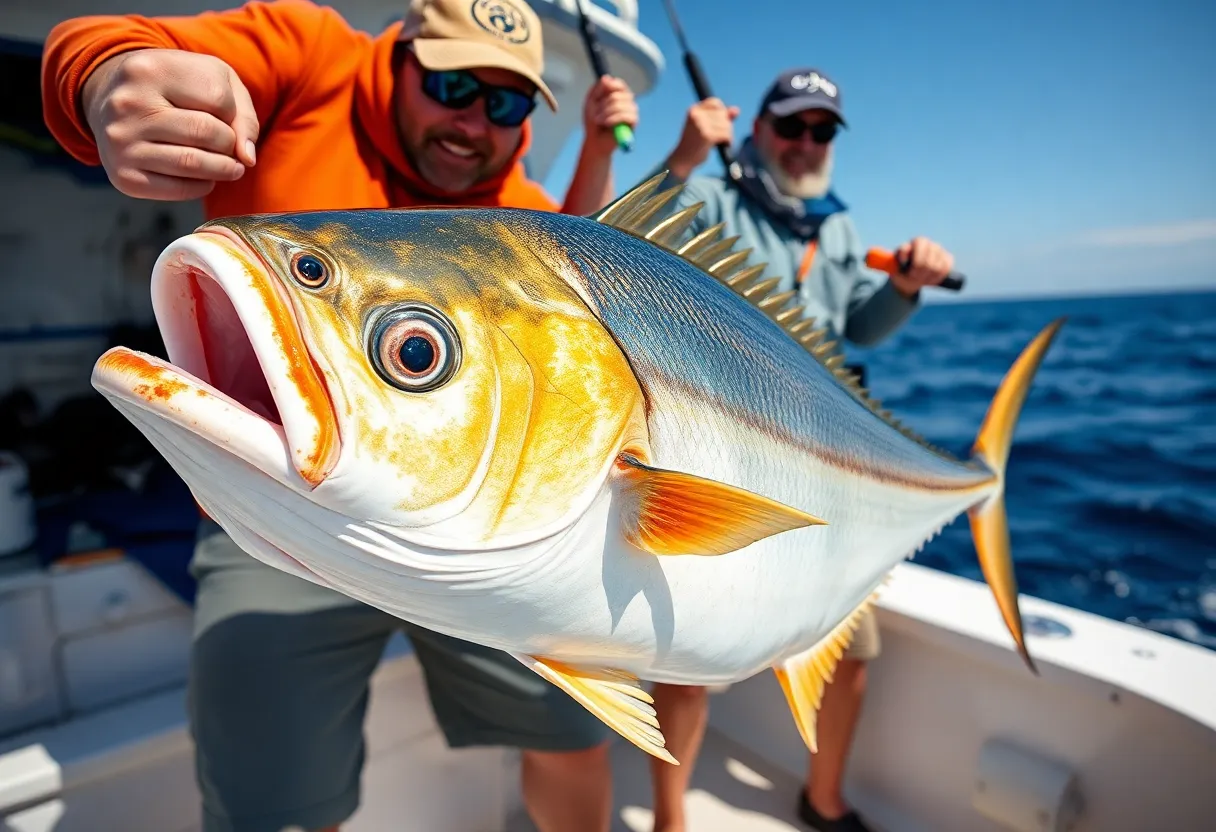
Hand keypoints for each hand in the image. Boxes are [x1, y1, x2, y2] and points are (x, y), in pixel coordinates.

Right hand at [81, 48, 259, 200]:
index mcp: (151, 69)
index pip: (218, 99)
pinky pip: (178, 189)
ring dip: (223, 169)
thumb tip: (247, 158)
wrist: (112, 101)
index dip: (234, 114)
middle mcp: (129, 104)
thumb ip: (241, 114)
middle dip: (230, 144)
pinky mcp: (123, 175)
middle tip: (230, 146)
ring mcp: (121, 141)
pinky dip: (203, 186)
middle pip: (206, 132)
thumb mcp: (212, 79)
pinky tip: (204, 177)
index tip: (226, 117)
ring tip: (230, 166)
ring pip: (192, 163)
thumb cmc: (174, 88)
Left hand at [581, 75, 637, 156]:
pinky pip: (628, 115)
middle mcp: (627, 102)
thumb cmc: (593, 122)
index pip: (619, 84)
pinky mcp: (634, 123)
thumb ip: (597, 89)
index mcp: (618, 95)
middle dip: (604, 104)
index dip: (611, 86)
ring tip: (598, 120)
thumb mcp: (591, 103)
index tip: (599, 95)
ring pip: (622, 104)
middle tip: (595, 114)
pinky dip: (614, 118)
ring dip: (607, 112)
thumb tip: (607, 78)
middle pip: (619, 94)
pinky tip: (606, 123)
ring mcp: (632, 112)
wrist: (595, 141)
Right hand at [664, 98, 738, 179]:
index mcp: (694, 110)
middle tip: (717, 136)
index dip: (721, 112)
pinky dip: (727, 140)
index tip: (716, 124)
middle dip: (725, 125)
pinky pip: (726, 134)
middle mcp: (696, 115)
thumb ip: (722, 116)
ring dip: (727, 134)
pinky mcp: (707, 136)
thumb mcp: (707, 126)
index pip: (715, 102)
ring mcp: (701, 125)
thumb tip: (737, 110)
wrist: (683, 159)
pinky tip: (722, 144)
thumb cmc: (695, 142)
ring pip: (726, 125)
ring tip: (718, 141)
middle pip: (723, 114)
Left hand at [888, 236, 954, 297]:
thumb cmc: (901, 271)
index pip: (918, 246)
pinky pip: (945, 268)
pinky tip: (931, 279)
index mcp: (915, 242)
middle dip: (919, 273)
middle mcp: (928, 244)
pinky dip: (937, 277)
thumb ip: (883, 262)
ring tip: (921, 280)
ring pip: (935, 266)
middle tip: (914, 278)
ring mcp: (939, 251)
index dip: (912, 260)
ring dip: (927, 277)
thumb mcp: (892, 268)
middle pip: (926, 260)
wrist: (912, 278)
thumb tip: (869, 258)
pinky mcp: (947, 259)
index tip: (904, 266)